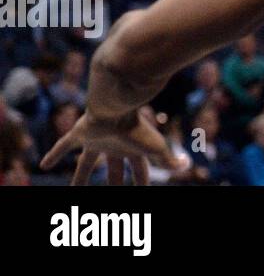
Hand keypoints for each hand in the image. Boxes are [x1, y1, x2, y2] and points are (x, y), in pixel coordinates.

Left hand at [40, 109, 185, 184]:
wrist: (117, 104)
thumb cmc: (136, 126)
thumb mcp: (155, 147)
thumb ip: (169, 159)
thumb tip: (185, 166)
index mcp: (133, 149)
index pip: (139, 171)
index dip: (141, 183)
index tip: (142, 192)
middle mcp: (115, 146)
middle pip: (112, 171)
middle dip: (113, 183)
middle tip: (113, 193)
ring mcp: (96, 140)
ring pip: (86, 163)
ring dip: (80, 178)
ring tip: (73, 190)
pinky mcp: (80, 134)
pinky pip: (64, 146)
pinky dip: (54, 155)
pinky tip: (44, 165)